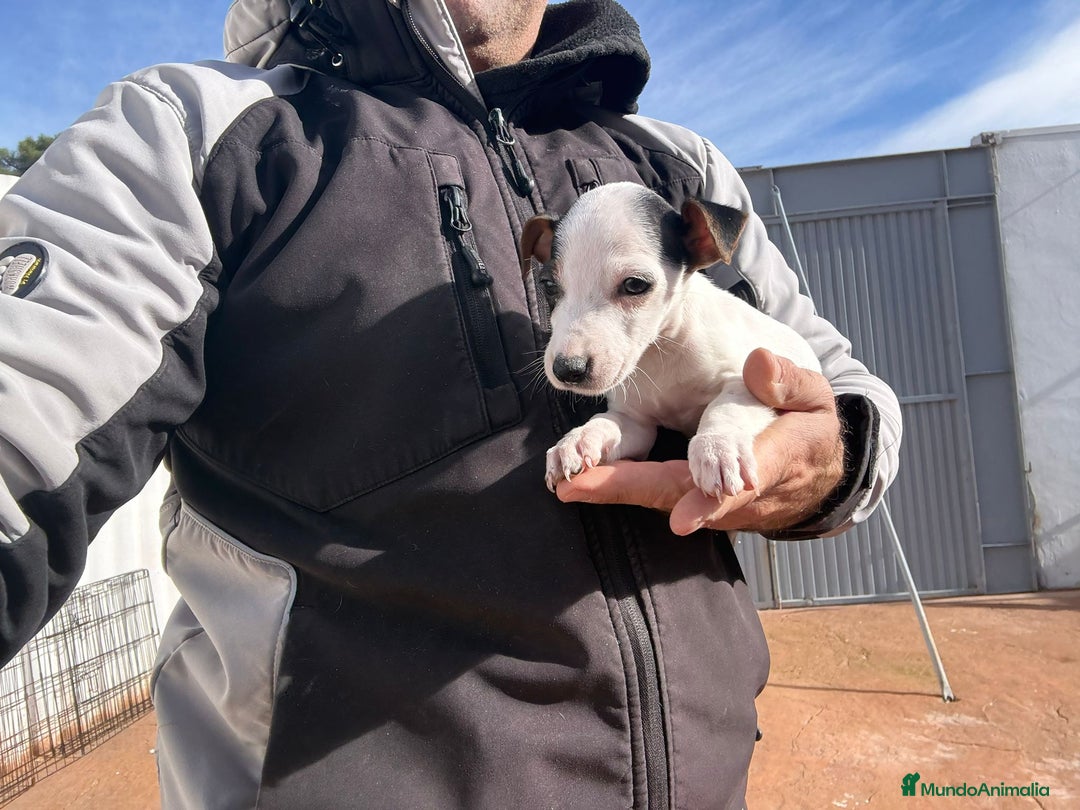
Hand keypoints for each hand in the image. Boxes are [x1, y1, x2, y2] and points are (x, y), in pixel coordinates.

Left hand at [554, 348, 844, 535]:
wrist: (812, 475)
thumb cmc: (809, 429)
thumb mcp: (814, 400)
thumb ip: (789, 380)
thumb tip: (759, 363)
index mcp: (773, 461)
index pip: (740, 483)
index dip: (711, 498)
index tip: (681, 516)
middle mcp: (735, 492)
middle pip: (680, 494)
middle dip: (630, 489)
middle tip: (579, 484)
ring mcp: (711, 502)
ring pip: (661, 495)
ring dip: (615, 489)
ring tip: (569, 481)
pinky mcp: (691, 499)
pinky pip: (655, 493)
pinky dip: (620, 486)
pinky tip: (579, 480)